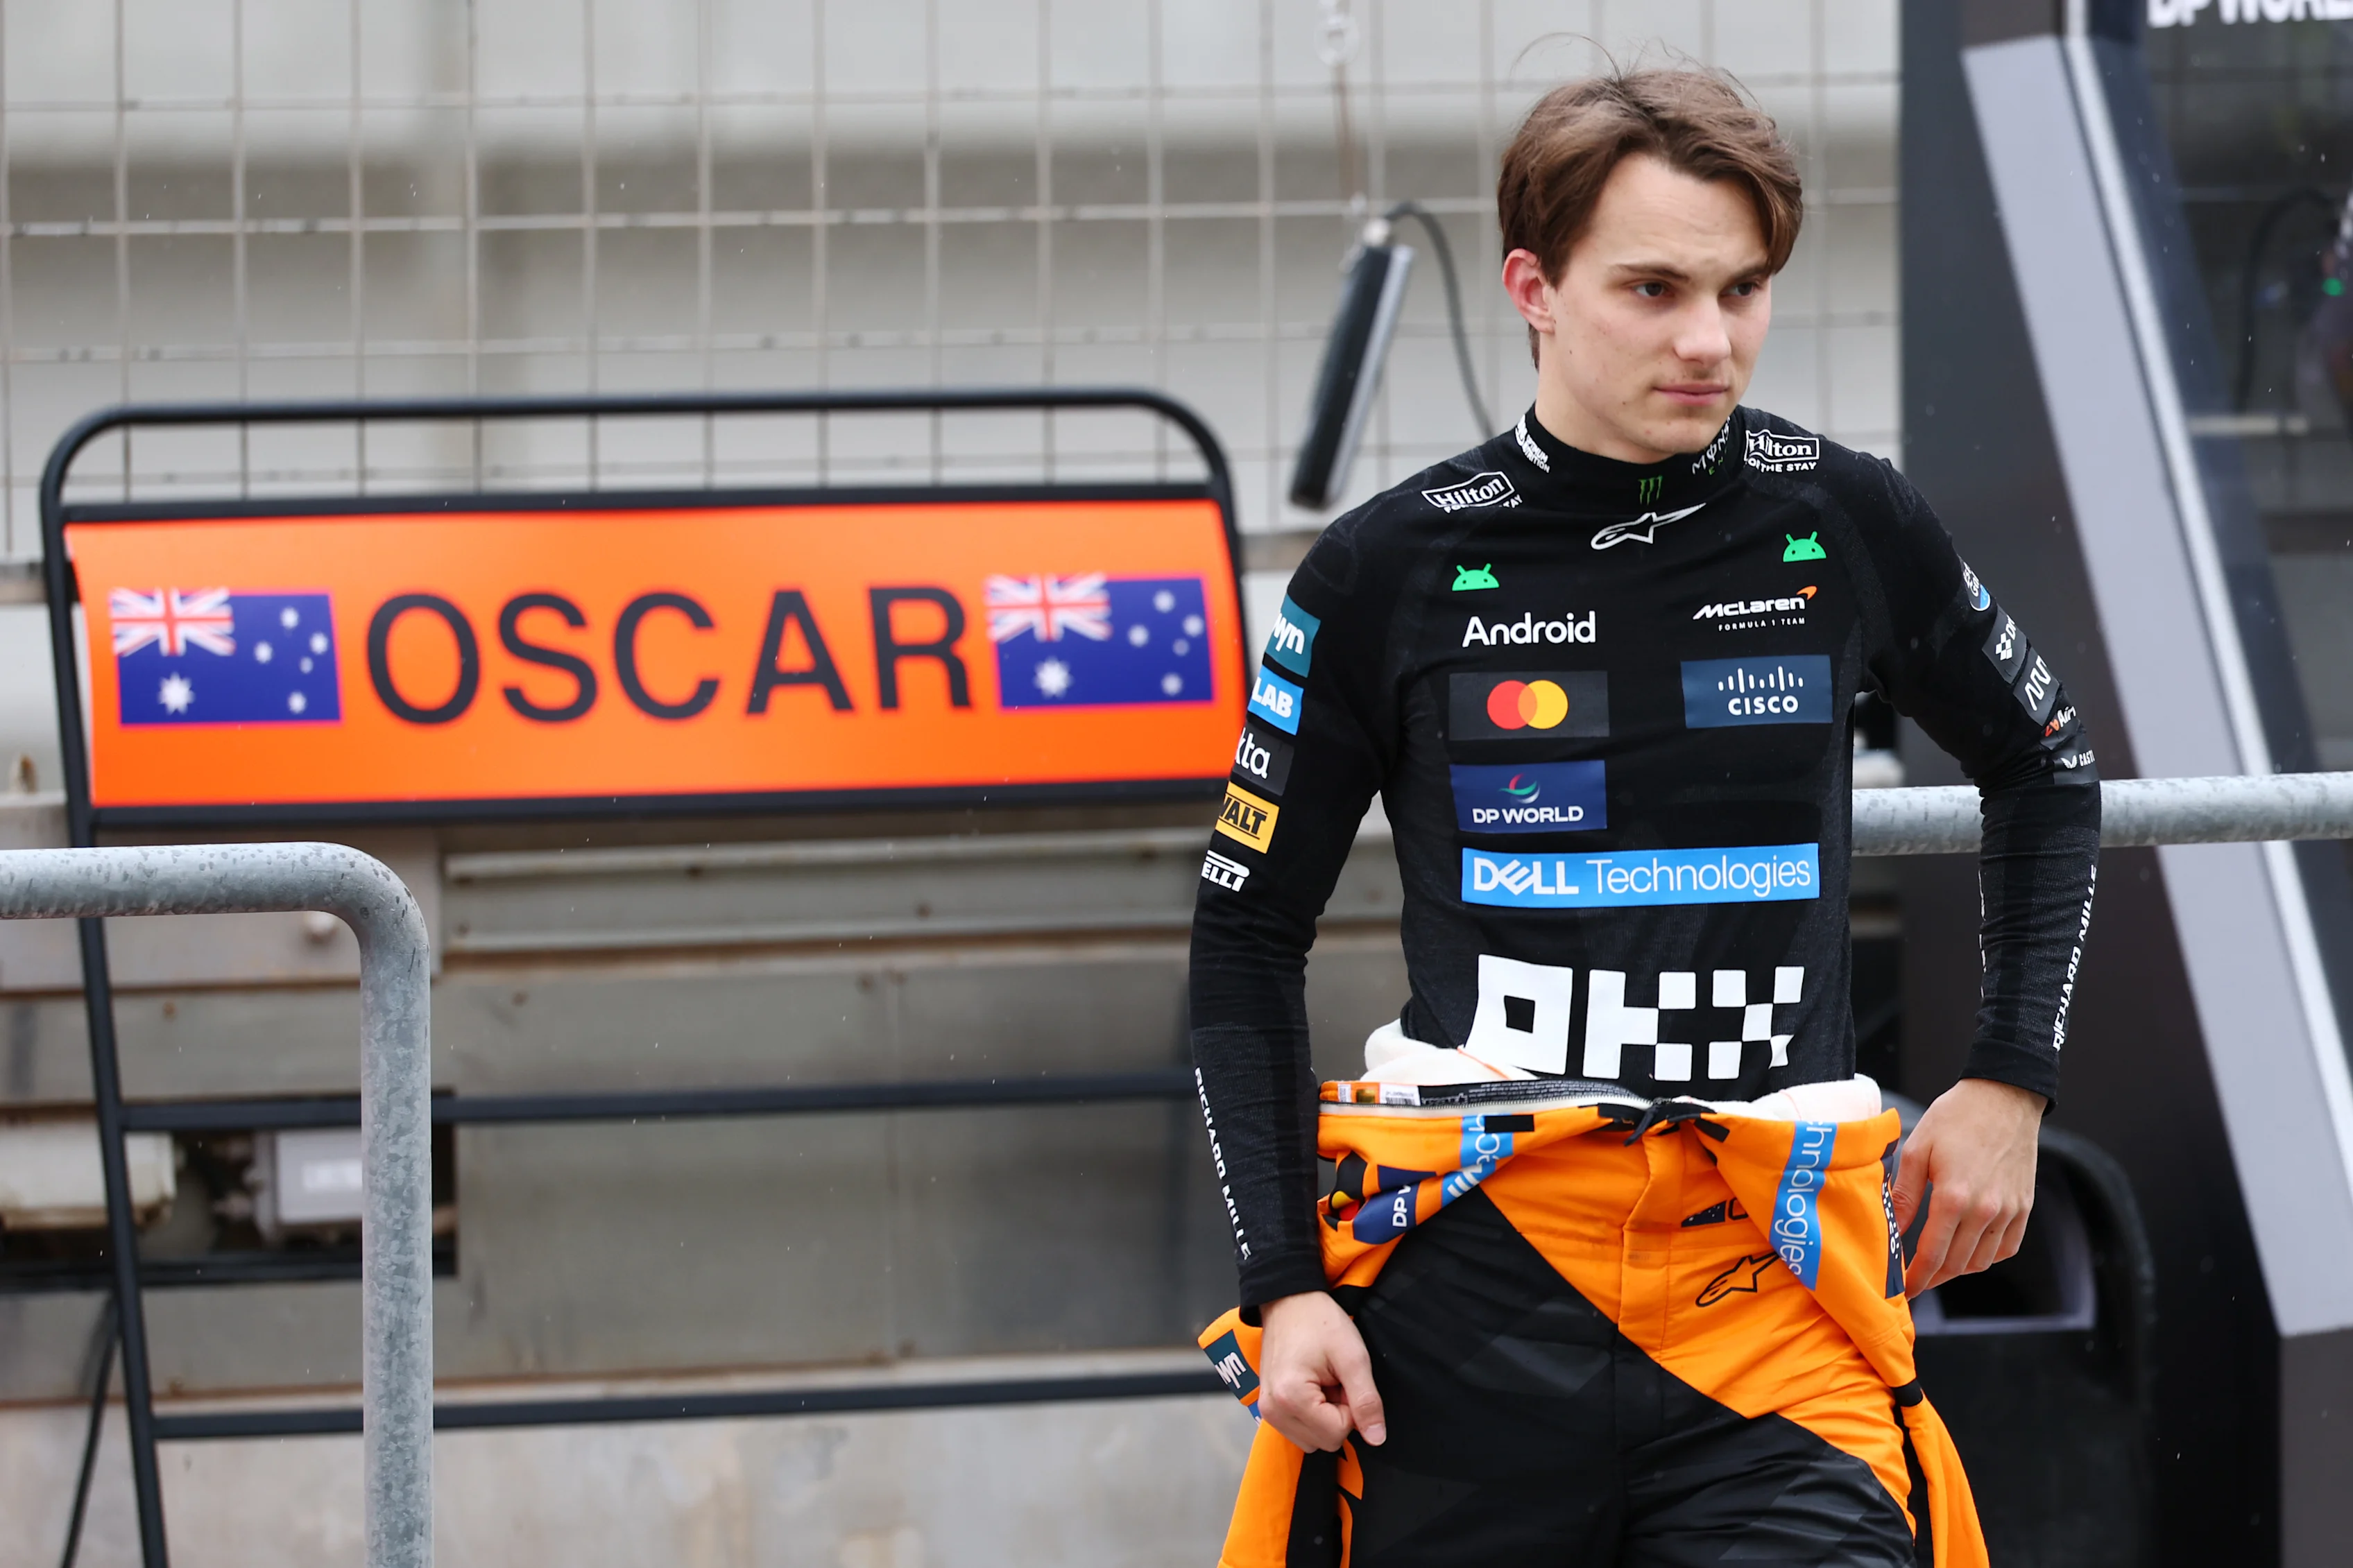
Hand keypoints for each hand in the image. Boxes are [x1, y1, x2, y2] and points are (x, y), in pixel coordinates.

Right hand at [1257, 1290, 1386, 1451]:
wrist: (1288, 1300)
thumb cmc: (1320, 1321)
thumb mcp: (1353, 1357)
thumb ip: (1366, 1400)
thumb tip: (1376, 1439)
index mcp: (1291, 1398)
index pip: (1337, 1433)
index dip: (1351, 1407)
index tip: (1342, 1378)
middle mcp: (1272, 1411)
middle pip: (1324, 1441)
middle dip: (1337, 1414)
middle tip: (1333, 1379)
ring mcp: (1266, 1411)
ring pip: (1312, 1440)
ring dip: (1325, 1417)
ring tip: (1322, 1382)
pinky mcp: (1267, 1407)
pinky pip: (1299, 1430)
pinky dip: (1311, 1415)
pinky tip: (1311, 1387)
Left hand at [1892, 1077, 2045, 1297]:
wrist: (2004, 1097)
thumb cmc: (1955, 1118)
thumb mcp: (1917, 1149)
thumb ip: (1904, 1195)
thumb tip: (1890, 1230)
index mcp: (1954, 1197)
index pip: (1932, 1254)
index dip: (1916, 1277)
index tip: (1902, 1289)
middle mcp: (1986, 1210)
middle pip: (1957, 1264)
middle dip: (1932, 1278)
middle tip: (1914, 1281)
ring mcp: (2010, 1211)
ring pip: (1982, 1261)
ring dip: (1958, 1269)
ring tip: (1937, 1265)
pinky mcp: (2024, 1207)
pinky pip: (2006, 1248)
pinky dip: (1986, 1256)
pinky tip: (1968, 1249)